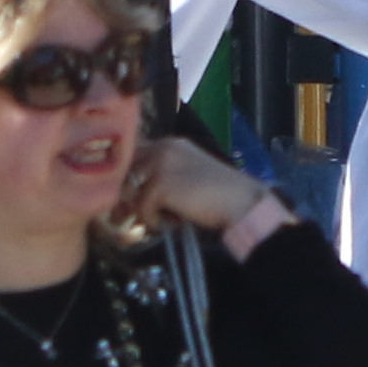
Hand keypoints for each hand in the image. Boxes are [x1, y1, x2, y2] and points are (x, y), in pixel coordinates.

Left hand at [126, 133, 287, 252]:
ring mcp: (160, 165)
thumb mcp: (189, 173)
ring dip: (145, 209)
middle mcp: (162, 148)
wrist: (242, 202)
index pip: (133, 153)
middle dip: (128, 193)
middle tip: (137, 213)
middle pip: (125, 170)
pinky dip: (155, 221)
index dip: (128, 175)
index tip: (130, 194)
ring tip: (167, 218)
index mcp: (170, 143)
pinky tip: (175, 223)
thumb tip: (133, 192)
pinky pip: (143, 208)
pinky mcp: (161, 185)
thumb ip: (163, 174)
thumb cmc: (220, 194)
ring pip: (131, 191)